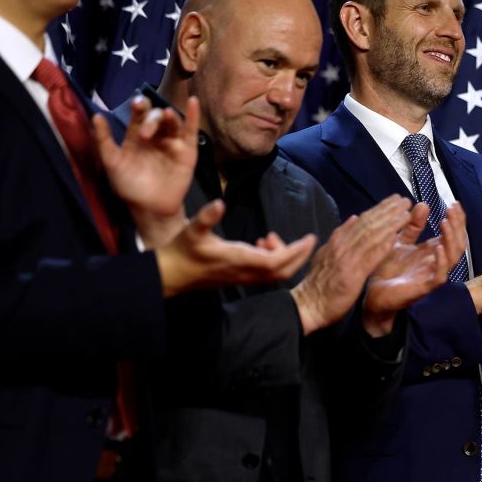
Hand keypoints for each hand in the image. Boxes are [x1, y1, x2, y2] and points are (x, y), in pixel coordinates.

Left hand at [93, 96, 200, 247]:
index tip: (137, 105)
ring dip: (169, 117)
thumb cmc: (129, 186)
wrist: (149, 207)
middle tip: (145, 132)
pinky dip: (194, 116)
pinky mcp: (188, 151)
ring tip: (166, 116)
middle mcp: (156, 136)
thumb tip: (96, 116)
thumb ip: (104, 141)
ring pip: (173, 122)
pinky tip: (194, 102)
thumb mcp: (112, 163)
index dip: (139, 107)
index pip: (139, 115)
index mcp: (136, 135)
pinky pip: (191, 131)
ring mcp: (172, 142)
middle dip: (152, 118)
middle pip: (157, 116)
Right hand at [156, 199, 314, 296]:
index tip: (309, 239)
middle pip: (284, 271)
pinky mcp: (241, 278)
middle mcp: (246, 272)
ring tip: (272, 237)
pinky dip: (275, 260)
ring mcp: (245, 277)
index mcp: (239, 260)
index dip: (295, 251)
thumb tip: (219, 204)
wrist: (172, 275)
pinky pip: (267, 274)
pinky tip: (262, 244)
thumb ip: (206, 217)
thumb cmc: (182, 251)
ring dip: (286, 257)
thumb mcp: (192, 230)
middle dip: (300, 256)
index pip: (277, 261)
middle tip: (308, 240)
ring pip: (277, 274)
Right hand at [290, 195, 412, 334]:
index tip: (394, 199)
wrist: (309, 305)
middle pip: (368, 224)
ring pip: (371, 236)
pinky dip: (382, 246)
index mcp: (338, 241)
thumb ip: (341, 236)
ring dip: (390, 224)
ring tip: (406, 213)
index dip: (380, 209)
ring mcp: (347, 259)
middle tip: (405, 200)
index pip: (362, 220)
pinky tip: (395, 238)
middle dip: (388, 211)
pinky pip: (369, 257)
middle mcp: (342, 246)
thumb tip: (354, 218)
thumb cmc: (320, 283)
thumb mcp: (327, 254)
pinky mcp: (352, 274)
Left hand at [361, 202, 467, 336]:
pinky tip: (439, 248)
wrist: (372, 296)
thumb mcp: (399, 242)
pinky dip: (442, 262)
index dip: (456, 220)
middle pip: (458, 243)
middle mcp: (436, 263)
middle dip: (457, 226)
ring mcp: (432, 275)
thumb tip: (423, 204)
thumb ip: (412, 226)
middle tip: (452, 209)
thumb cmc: (387, 271)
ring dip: (451, 239)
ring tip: (445, 223)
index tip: (454, 203)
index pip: (453, 234)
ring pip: (453, 258)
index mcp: (432, 252)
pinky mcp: (424, 288)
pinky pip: (440, 276)